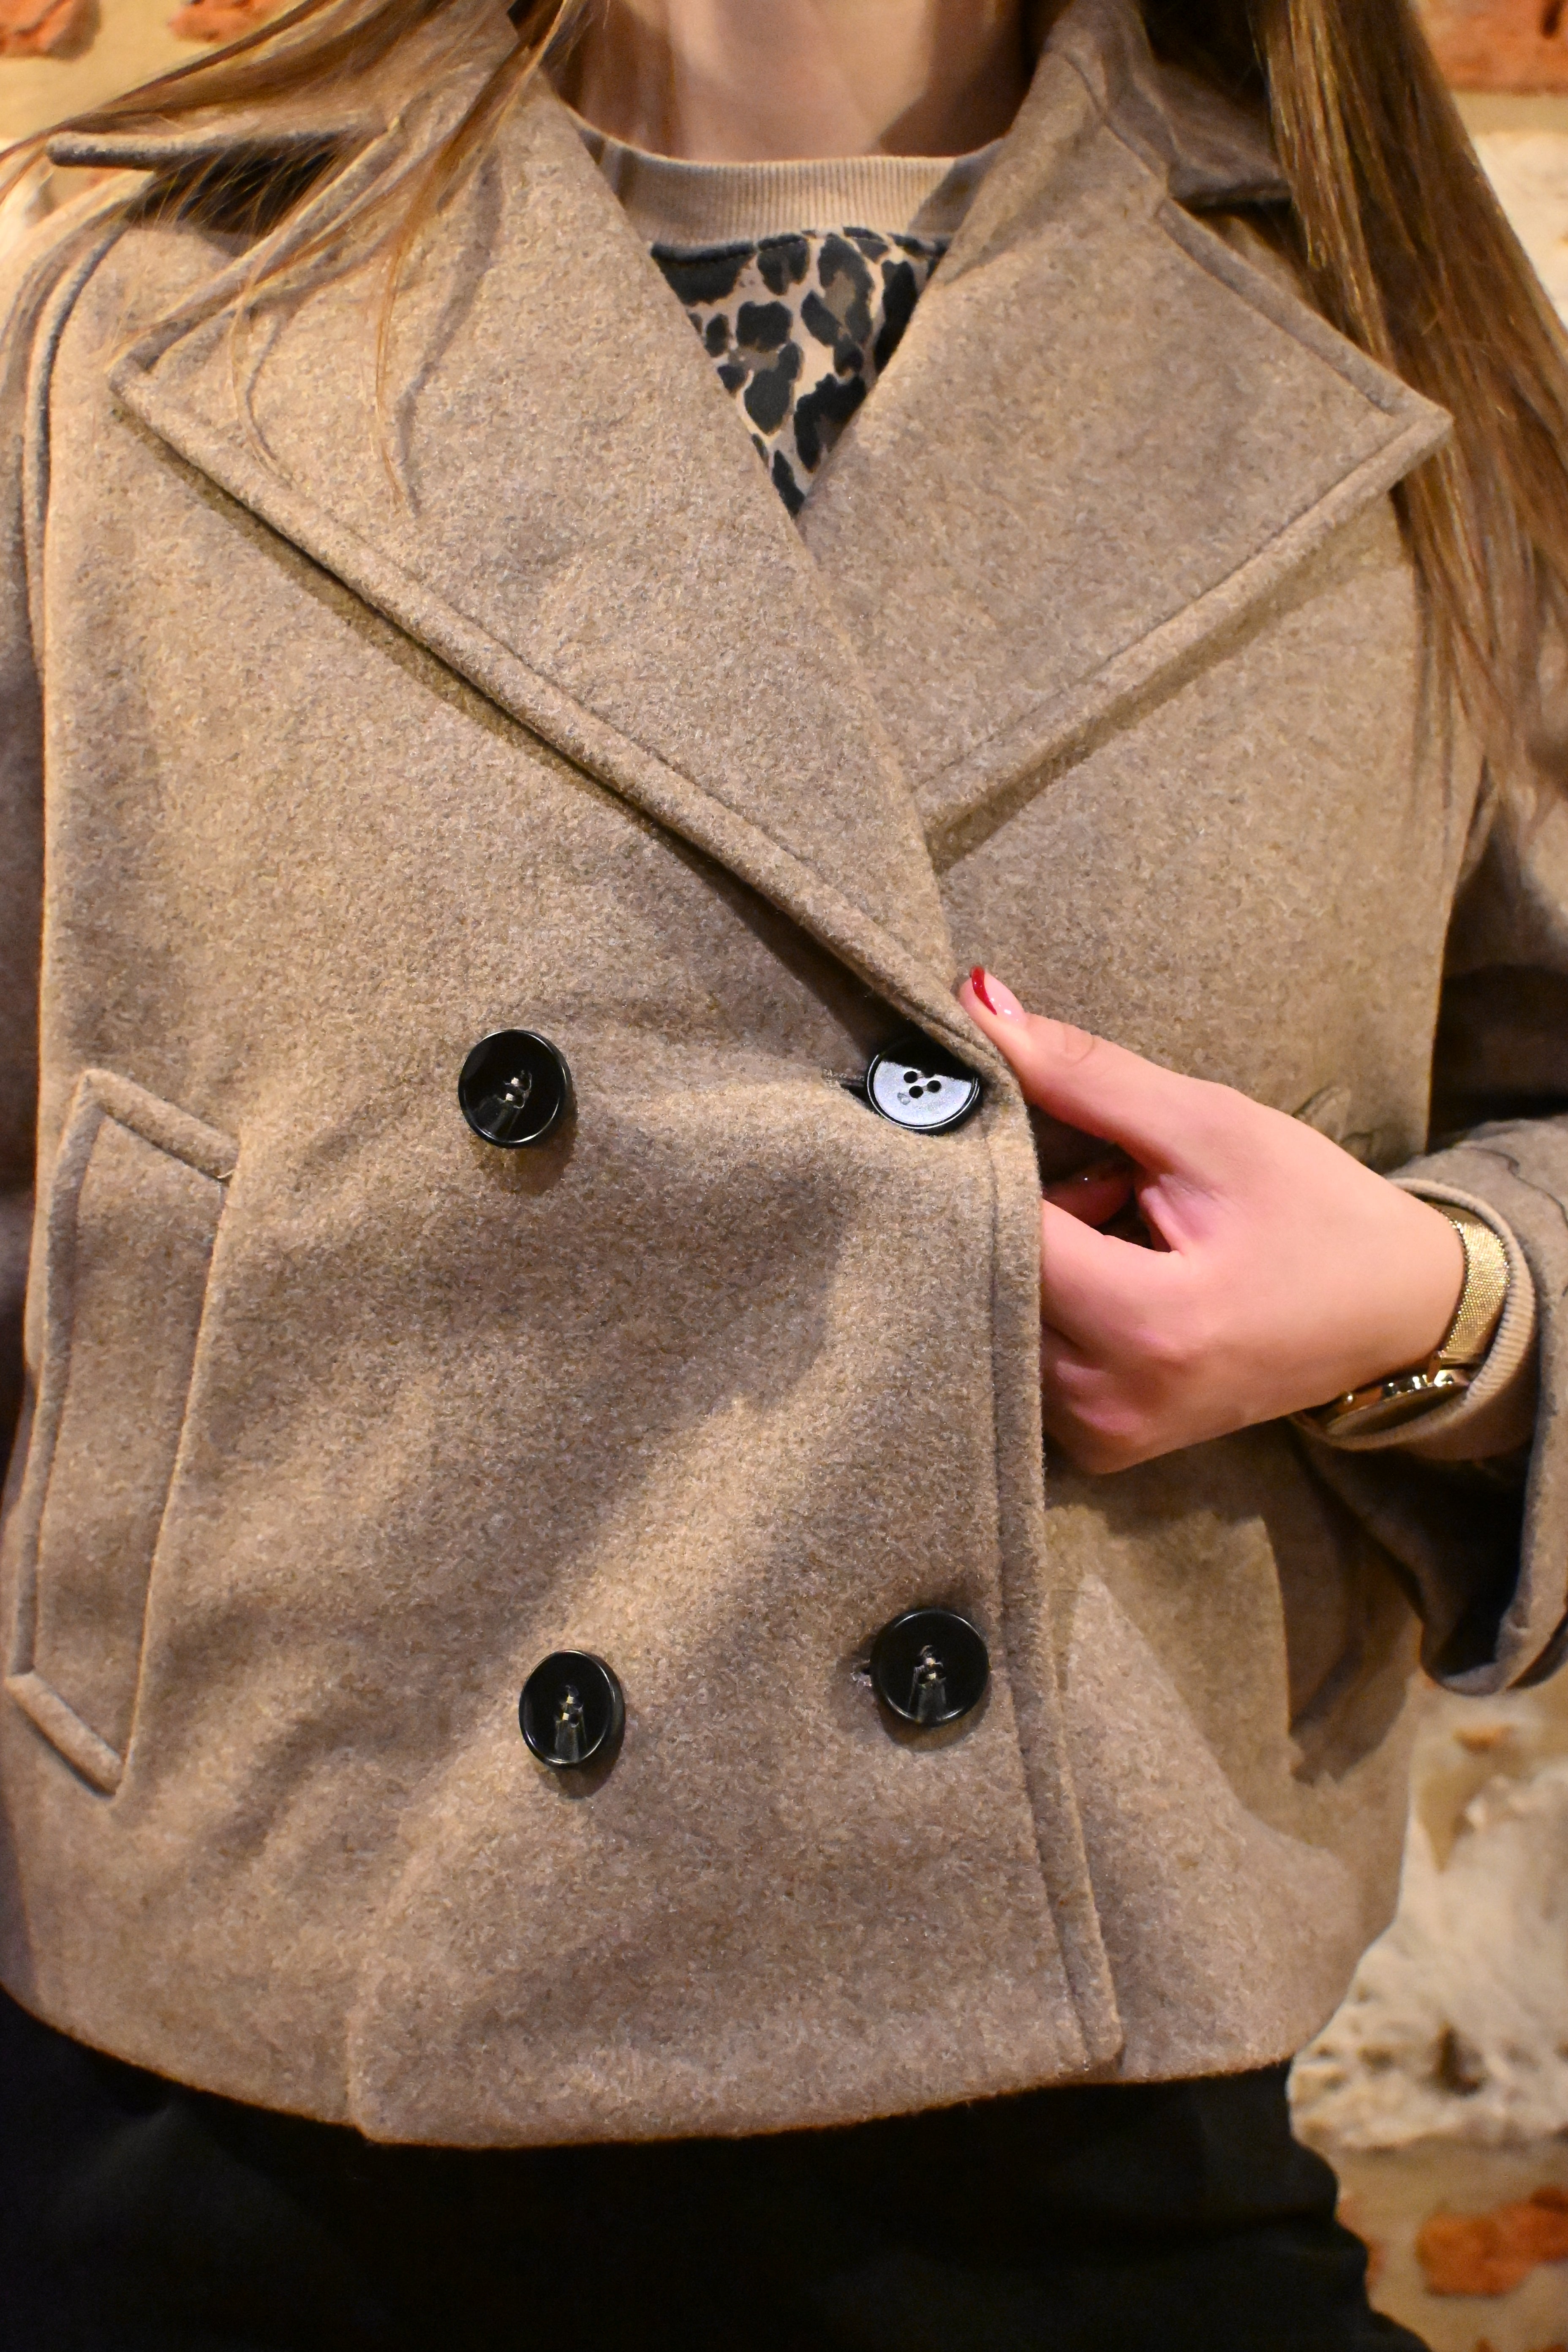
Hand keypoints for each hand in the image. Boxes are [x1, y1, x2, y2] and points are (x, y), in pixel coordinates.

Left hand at [960, 969, 1466, 1473]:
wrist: (1395, 1315)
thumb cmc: (1316, 1211)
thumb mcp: (1210, 1126)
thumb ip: (1085, 1075)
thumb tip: (975, 1005)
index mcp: (1148, 1328)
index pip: (1004, 1231)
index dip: (993, 1161)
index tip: (1011, 1114)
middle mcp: (1107, 1404)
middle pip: (992, 1276)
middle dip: (1027, 1208)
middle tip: (1105, 1174)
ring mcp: (1099, 1437)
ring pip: (1001, 1315)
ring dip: (1040, 1255)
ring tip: (1120, 1221)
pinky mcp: (1098, 1446)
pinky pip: (1029, 1352)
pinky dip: (1053, 1298)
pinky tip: (1113, 1268)